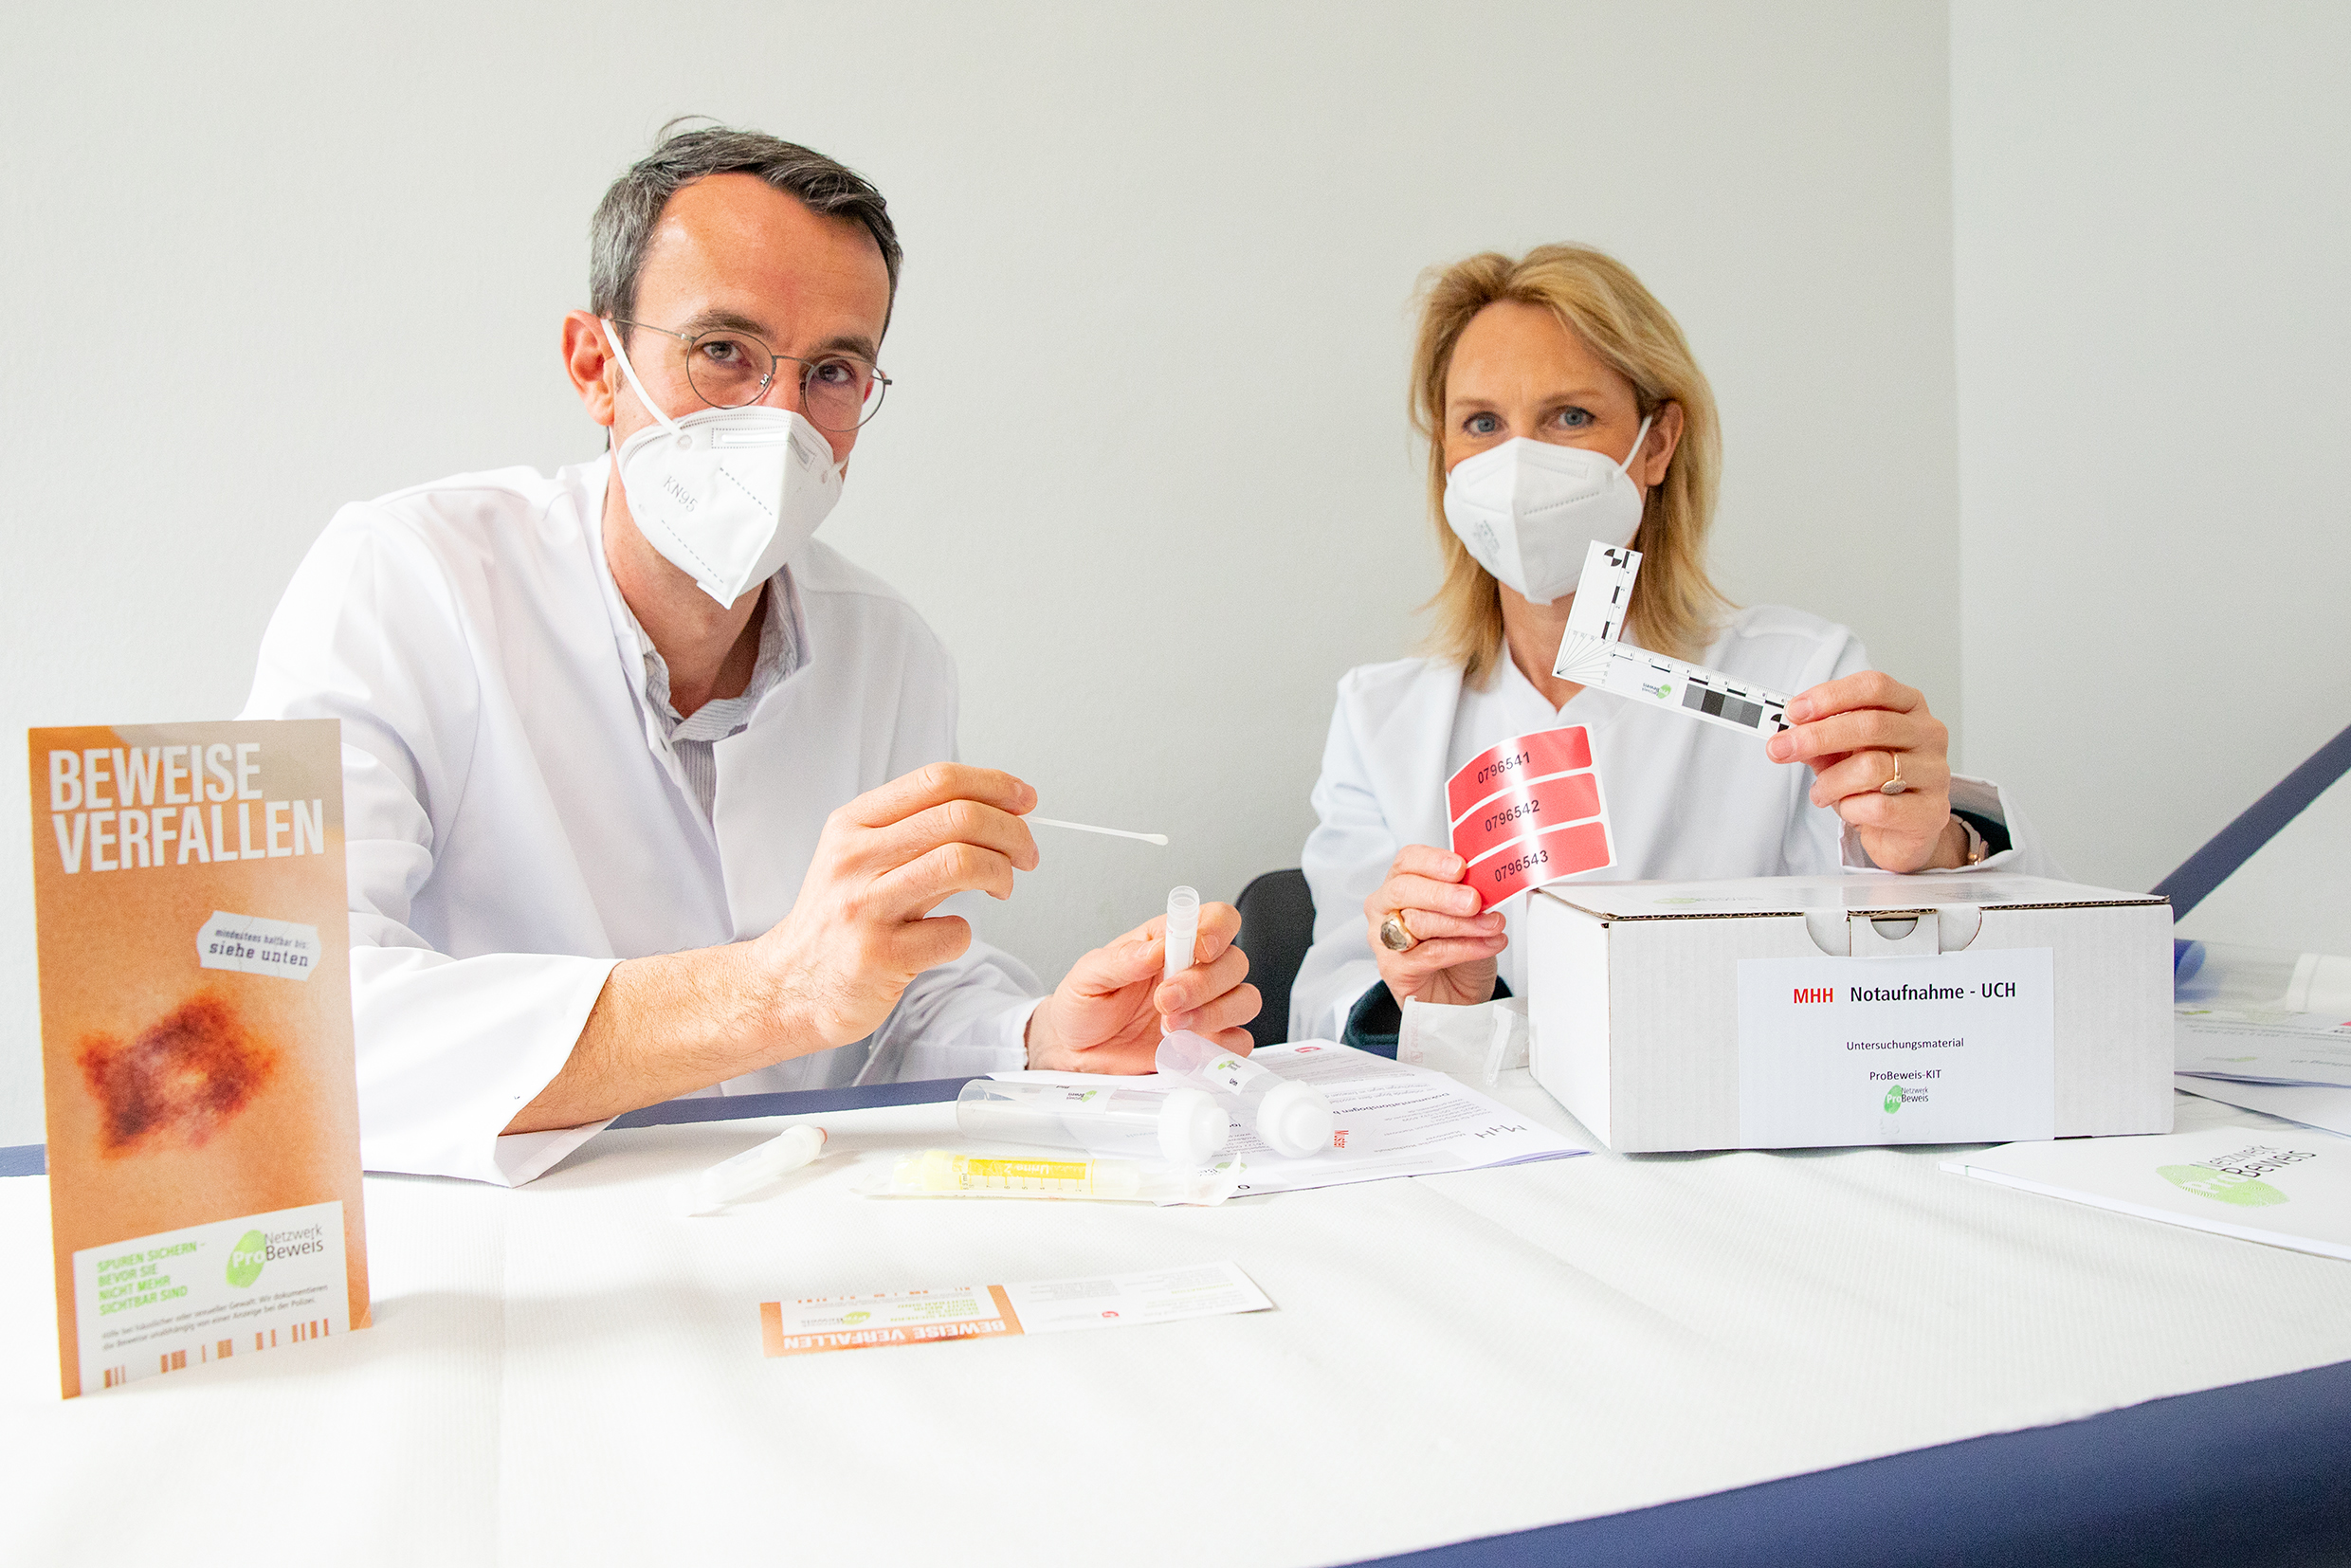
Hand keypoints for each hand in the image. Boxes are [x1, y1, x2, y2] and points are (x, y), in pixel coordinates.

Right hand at [749, 763, 1040, 1047]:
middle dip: (1012, 832)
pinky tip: (948, 935)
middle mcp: (854, 858)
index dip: (993, 784)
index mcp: (853, 824)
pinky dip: (965, 932)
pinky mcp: (879, 956)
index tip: (1024, 799)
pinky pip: (953, 931)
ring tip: (1001, 887)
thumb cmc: (839, 919)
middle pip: (959, 817)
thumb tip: (999, 804)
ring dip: (1001, 873)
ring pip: (961, 862)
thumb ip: (917, 829)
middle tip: (1026, 854)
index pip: (936, 781)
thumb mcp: (860, 857)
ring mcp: (864, 907)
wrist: (790, 985)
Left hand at [1025, 902, 1256, 1071]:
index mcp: (1169, 943)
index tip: (1199, 949)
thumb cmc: (1084, 1007)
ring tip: (1171, 1028)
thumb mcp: (1088, 976)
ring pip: (1245, 1001)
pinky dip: (1220, 1048)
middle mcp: (1195, 972)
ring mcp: (1205, 1009)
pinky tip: (1185, 1049)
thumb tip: (1154, 949)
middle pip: (1235, 963)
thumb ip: (1121, 960)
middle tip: (1165, 1000)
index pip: (1216, 919)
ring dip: (1213, 1015)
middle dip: (1203, 984)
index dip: (1217, 929)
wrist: (1075, 1052)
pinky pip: (1239, 1043)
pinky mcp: (1207, 1045)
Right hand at [1364, 845, 1506, 1007]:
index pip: (1407, 861)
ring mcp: (1384, 940)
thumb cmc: (1457, 953)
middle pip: (1403, 890)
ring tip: (1492, 926)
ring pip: (1417, 922)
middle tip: (1474, 901)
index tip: (1461, 867)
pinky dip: (1465, 948)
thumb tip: (1486, 880)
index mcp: (1400, 884)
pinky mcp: (1393, 969)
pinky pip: (1430, 954)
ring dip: (1462, 923)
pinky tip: (1486, 945)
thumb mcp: (1467, 915)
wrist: (1455, 998)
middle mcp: (1384, 909)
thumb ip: (1469, 894)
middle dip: (1443, 894)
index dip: (1433, 861)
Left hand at [1767, 672, 1967, 872]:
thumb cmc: (1874, 783)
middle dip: (1817, 736)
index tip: (1794, 711)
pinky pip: (1879, 807)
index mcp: (1909, 707)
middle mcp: (1928, 734)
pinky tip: (1847, 809)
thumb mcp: (1842, 753)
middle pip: (1872, 724)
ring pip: (1872, 767)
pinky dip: (1850, 809)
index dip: (1831, 696)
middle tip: (1780, 749)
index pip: (1874, 686)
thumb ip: (1819, 739)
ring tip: (1820, 792)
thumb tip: (1786, 733)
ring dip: (1832, 782)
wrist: (1903, 829)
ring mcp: (1935, 772)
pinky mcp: (1931, 811)